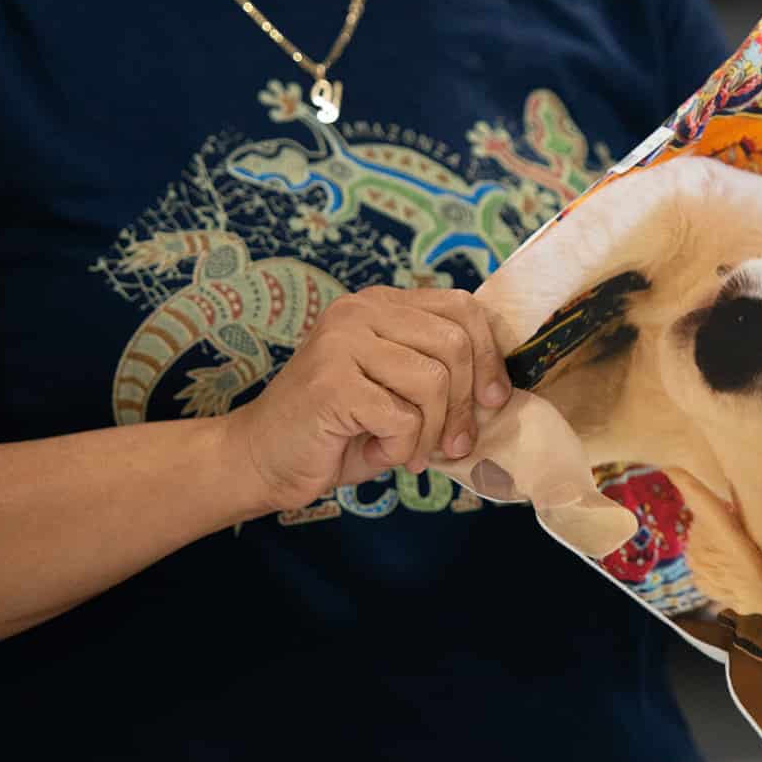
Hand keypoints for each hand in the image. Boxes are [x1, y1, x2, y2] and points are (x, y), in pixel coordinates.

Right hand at [229, 286, 511, 512]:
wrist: (263, 458)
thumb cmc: (337, 430)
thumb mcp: (396, 389)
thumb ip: (439, 373)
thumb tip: (498, 388)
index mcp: (379, 304)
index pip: (462, 309)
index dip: (489, 357)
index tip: (492, 400)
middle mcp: (359, 311)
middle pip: (454, 345)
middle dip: (463, 406)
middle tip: (453, 445)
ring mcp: (342, 343)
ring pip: (433, 382)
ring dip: (430, 432)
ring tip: (409, 452)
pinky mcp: (332, 384)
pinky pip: (402, 418)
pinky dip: (401, 448)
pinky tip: (377, 453)